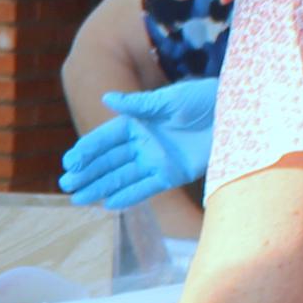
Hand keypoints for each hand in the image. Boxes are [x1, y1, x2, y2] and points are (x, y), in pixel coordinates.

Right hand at [59, 76, 217, 212]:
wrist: (234, 115)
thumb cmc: (202, 100)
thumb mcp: (168, 100)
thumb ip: (137, 105)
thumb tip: (106, 98)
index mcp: (138, 122)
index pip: (106, 138)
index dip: (88, 149)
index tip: (69, 161)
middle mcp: (143, 143)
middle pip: (110, 161)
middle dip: (88, 173)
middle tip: (68, 184)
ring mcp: (156, 160)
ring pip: (123, 177)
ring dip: (101, 187)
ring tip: (79, 199)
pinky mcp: (172, 175)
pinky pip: (146, 187)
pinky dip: (129, 195)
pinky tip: (110, 203)